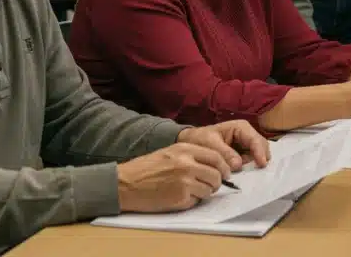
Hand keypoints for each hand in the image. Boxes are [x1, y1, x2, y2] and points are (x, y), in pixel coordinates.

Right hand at [116, 143, 235, 212]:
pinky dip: (191, 201)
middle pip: (217, 175)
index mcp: (185, 149)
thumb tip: (215, 165)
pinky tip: (178, 197)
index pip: (216, 157)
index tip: (225, 173)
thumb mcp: (170, 152)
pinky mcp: (180, 198)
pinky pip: (196, 201)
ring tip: (189, 191)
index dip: (224, 167)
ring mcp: (185, 181)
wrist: (125, 184)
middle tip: (211, 185)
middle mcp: (187, 164)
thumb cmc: (146, 168)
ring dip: (204, 192)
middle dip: (217, 182)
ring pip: (209, 190)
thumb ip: (192, 155)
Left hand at [177, 120, 270, 168]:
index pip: (255, 140)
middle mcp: (246, 134)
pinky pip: (251, 160)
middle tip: (257, 171)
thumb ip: (225, 153)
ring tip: (247, 172)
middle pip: (261, 146)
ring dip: (254, 163)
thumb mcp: (210, 144)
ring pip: (258, 154)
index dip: (260, 152)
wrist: (190, 142)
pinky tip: (244, 172)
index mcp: (241, 127)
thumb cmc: (200, 139)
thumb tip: (239, 165)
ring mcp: (245, 144)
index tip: (261, 164)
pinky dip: (249, 166)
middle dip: (260, 157)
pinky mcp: (242, 153)